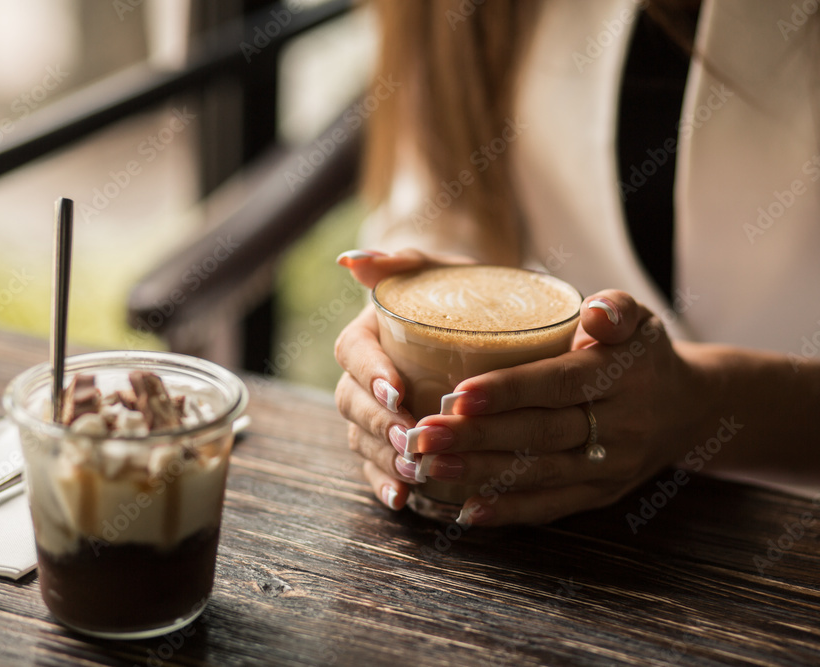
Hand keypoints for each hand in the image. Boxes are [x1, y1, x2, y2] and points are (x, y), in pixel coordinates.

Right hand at [333, 248, 476, 510]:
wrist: (468, 310)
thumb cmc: (450, 285)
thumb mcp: (431, 266)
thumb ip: (397, 261)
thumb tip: (351, 260)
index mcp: (366, 333)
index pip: (353, 353)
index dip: (370, 374)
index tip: (396, 390)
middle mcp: (364, 375)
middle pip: (353, 403)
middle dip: (379, 425)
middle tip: (411, 437)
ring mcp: (375, 409)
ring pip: (363, 438)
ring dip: (384, 457)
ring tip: (414, 471)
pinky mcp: (391, 437)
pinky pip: (377, 464)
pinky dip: (385, 483)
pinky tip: (402, 500)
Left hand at [411, 290, 705, 525]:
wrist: (688, 409)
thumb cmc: (643, 353)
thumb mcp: (639, 319)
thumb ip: (615, 308)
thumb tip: (593, 313)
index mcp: (621, 376)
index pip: (558, 384)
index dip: (508, 391)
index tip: (458, 394)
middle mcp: (619, 427)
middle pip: (540, 434)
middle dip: (477, 437)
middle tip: (423, 435)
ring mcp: (610, 467)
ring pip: (540, 473)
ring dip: (481, 474)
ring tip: (430, 468)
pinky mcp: (601, 494)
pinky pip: (553, 506)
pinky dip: (510, 510)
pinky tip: (468, 510)